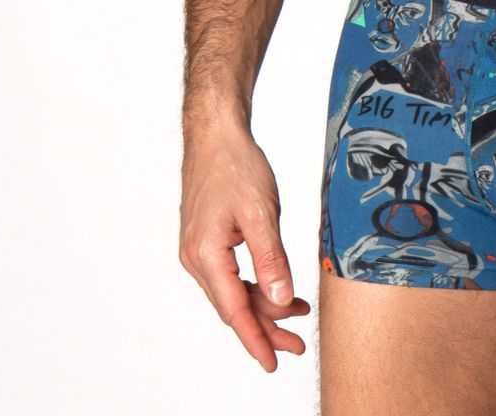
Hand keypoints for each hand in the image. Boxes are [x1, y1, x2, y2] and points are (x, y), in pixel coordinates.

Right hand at [179, 124, 311, 372]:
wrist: (216, 135)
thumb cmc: (236, 166)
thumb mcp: (261, 211)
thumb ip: (271, 258)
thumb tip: (281, 300)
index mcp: (206, 254)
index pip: (234, 310)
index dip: (256, 338)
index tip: (274, 361)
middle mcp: (197, 259)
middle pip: (234, 307)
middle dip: (265, 328)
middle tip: (297, 346)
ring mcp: (199, 250)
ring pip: (234, 292)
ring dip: (264, 306)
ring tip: (298, 316)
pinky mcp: (208, 241)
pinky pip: (232, 275)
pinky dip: (256, 284)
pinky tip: (279, 288)